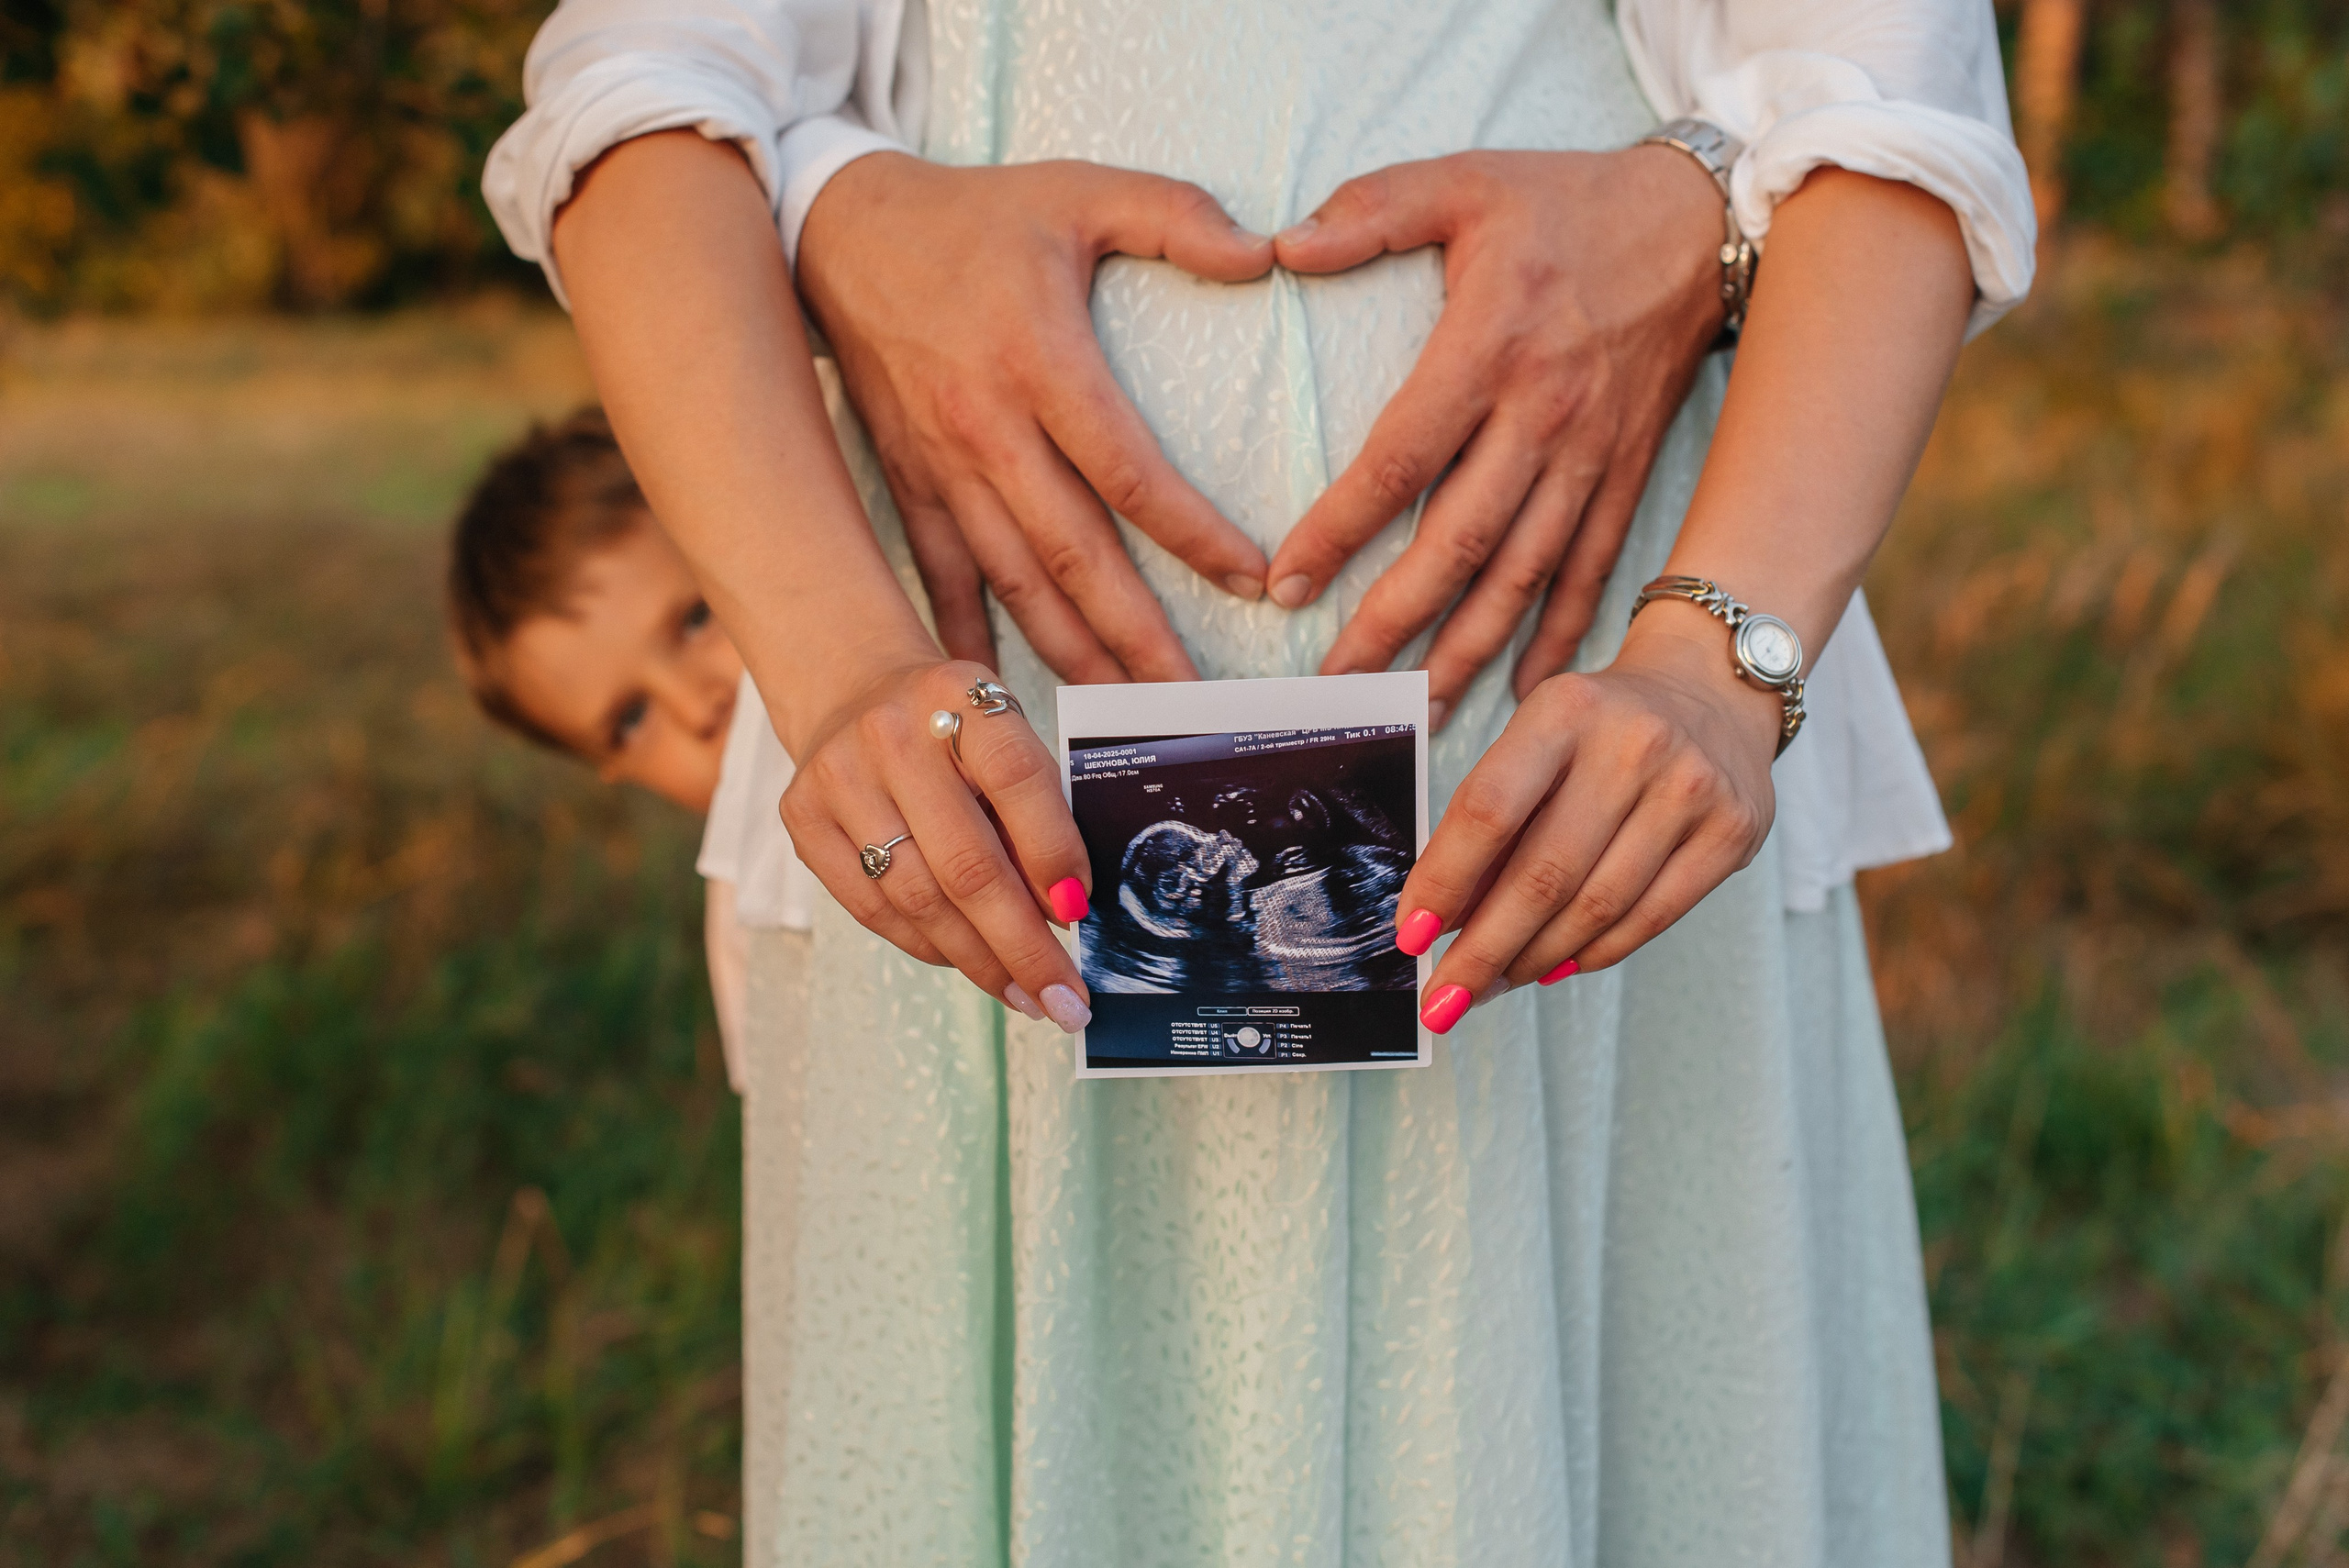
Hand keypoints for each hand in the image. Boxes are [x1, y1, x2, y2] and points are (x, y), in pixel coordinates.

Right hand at [780, 657, 1095, 1031]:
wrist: (852, 692)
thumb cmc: (952, 727)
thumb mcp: (1002, 732)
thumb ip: (1033, 806)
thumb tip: (1064, 911)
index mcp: (959, 695)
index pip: (1018, 779)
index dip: (1054, 853)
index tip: (1080, 913)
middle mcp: (893, 734)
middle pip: (966, 862)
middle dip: (1023, 945)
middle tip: (1065, 998)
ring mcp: (839, 777)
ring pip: (918, 898)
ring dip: (979, 961)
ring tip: (1025, 995)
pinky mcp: (802, 819)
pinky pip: (873, 908)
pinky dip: (928, 946)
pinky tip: (967, 964)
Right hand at [798, 153, 1277, 684]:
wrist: (840, 235)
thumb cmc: (977, 217)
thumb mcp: (1080, 189)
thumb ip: (1175, 214)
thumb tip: (1264, 253)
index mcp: (1040, 361)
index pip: (1128, 471)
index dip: (1193, 534)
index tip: (1255, 581)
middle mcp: (988, 430)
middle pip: (1075, 555)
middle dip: (1137, 634)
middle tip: (1193, 699)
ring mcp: (943, 469)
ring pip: (1015, 584)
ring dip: (1072, 656)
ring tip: (1125, 715)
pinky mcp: (908, 487)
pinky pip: (942, 581)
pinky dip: (970, 643)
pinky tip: (1001, 704)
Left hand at [1269, 148, 1726, 722]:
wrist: (1700, 225)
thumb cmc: (1565, 205)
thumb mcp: (1463, 180)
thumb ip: (1371, 209)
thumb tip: (1280, 246)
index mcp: (1489, 349)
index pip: (1400, 460)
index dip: (1340, 530)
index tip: (1286, 585)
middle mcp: (1541, 417)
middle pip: (1458, 543)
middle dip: (1392, 622)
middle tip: (1335, 683)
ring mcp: (1589, 458)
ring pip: (1522, 576)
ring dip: (1467, 651)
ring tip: (1414, 711)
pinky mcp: (1625, 478)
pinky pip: (1588, 572)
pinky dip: (1559, 638)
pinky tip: (1524, 694)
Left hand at [1394, 607, 1779, 1031]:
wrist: (1711, 691)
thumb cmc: (1600, 728)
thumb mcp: (1538, 737)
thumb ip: (1493, 814)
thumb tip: (1442, 917)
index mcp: (1565, 711)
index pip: (1490, 809)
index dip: (1445, 880)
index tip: (1410, 936)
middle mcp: (1634, 745)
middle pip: (1544, 874)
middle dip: (1484, 949)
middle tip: (1446, 998)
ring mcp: (1691, 790)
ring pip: (1597, 906)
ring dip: (1534, 959)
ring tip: (1494, 984)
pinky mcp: (1733, 832)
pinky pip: (1651, 918)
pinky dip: (1594, 953)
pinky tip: (1556, 966)